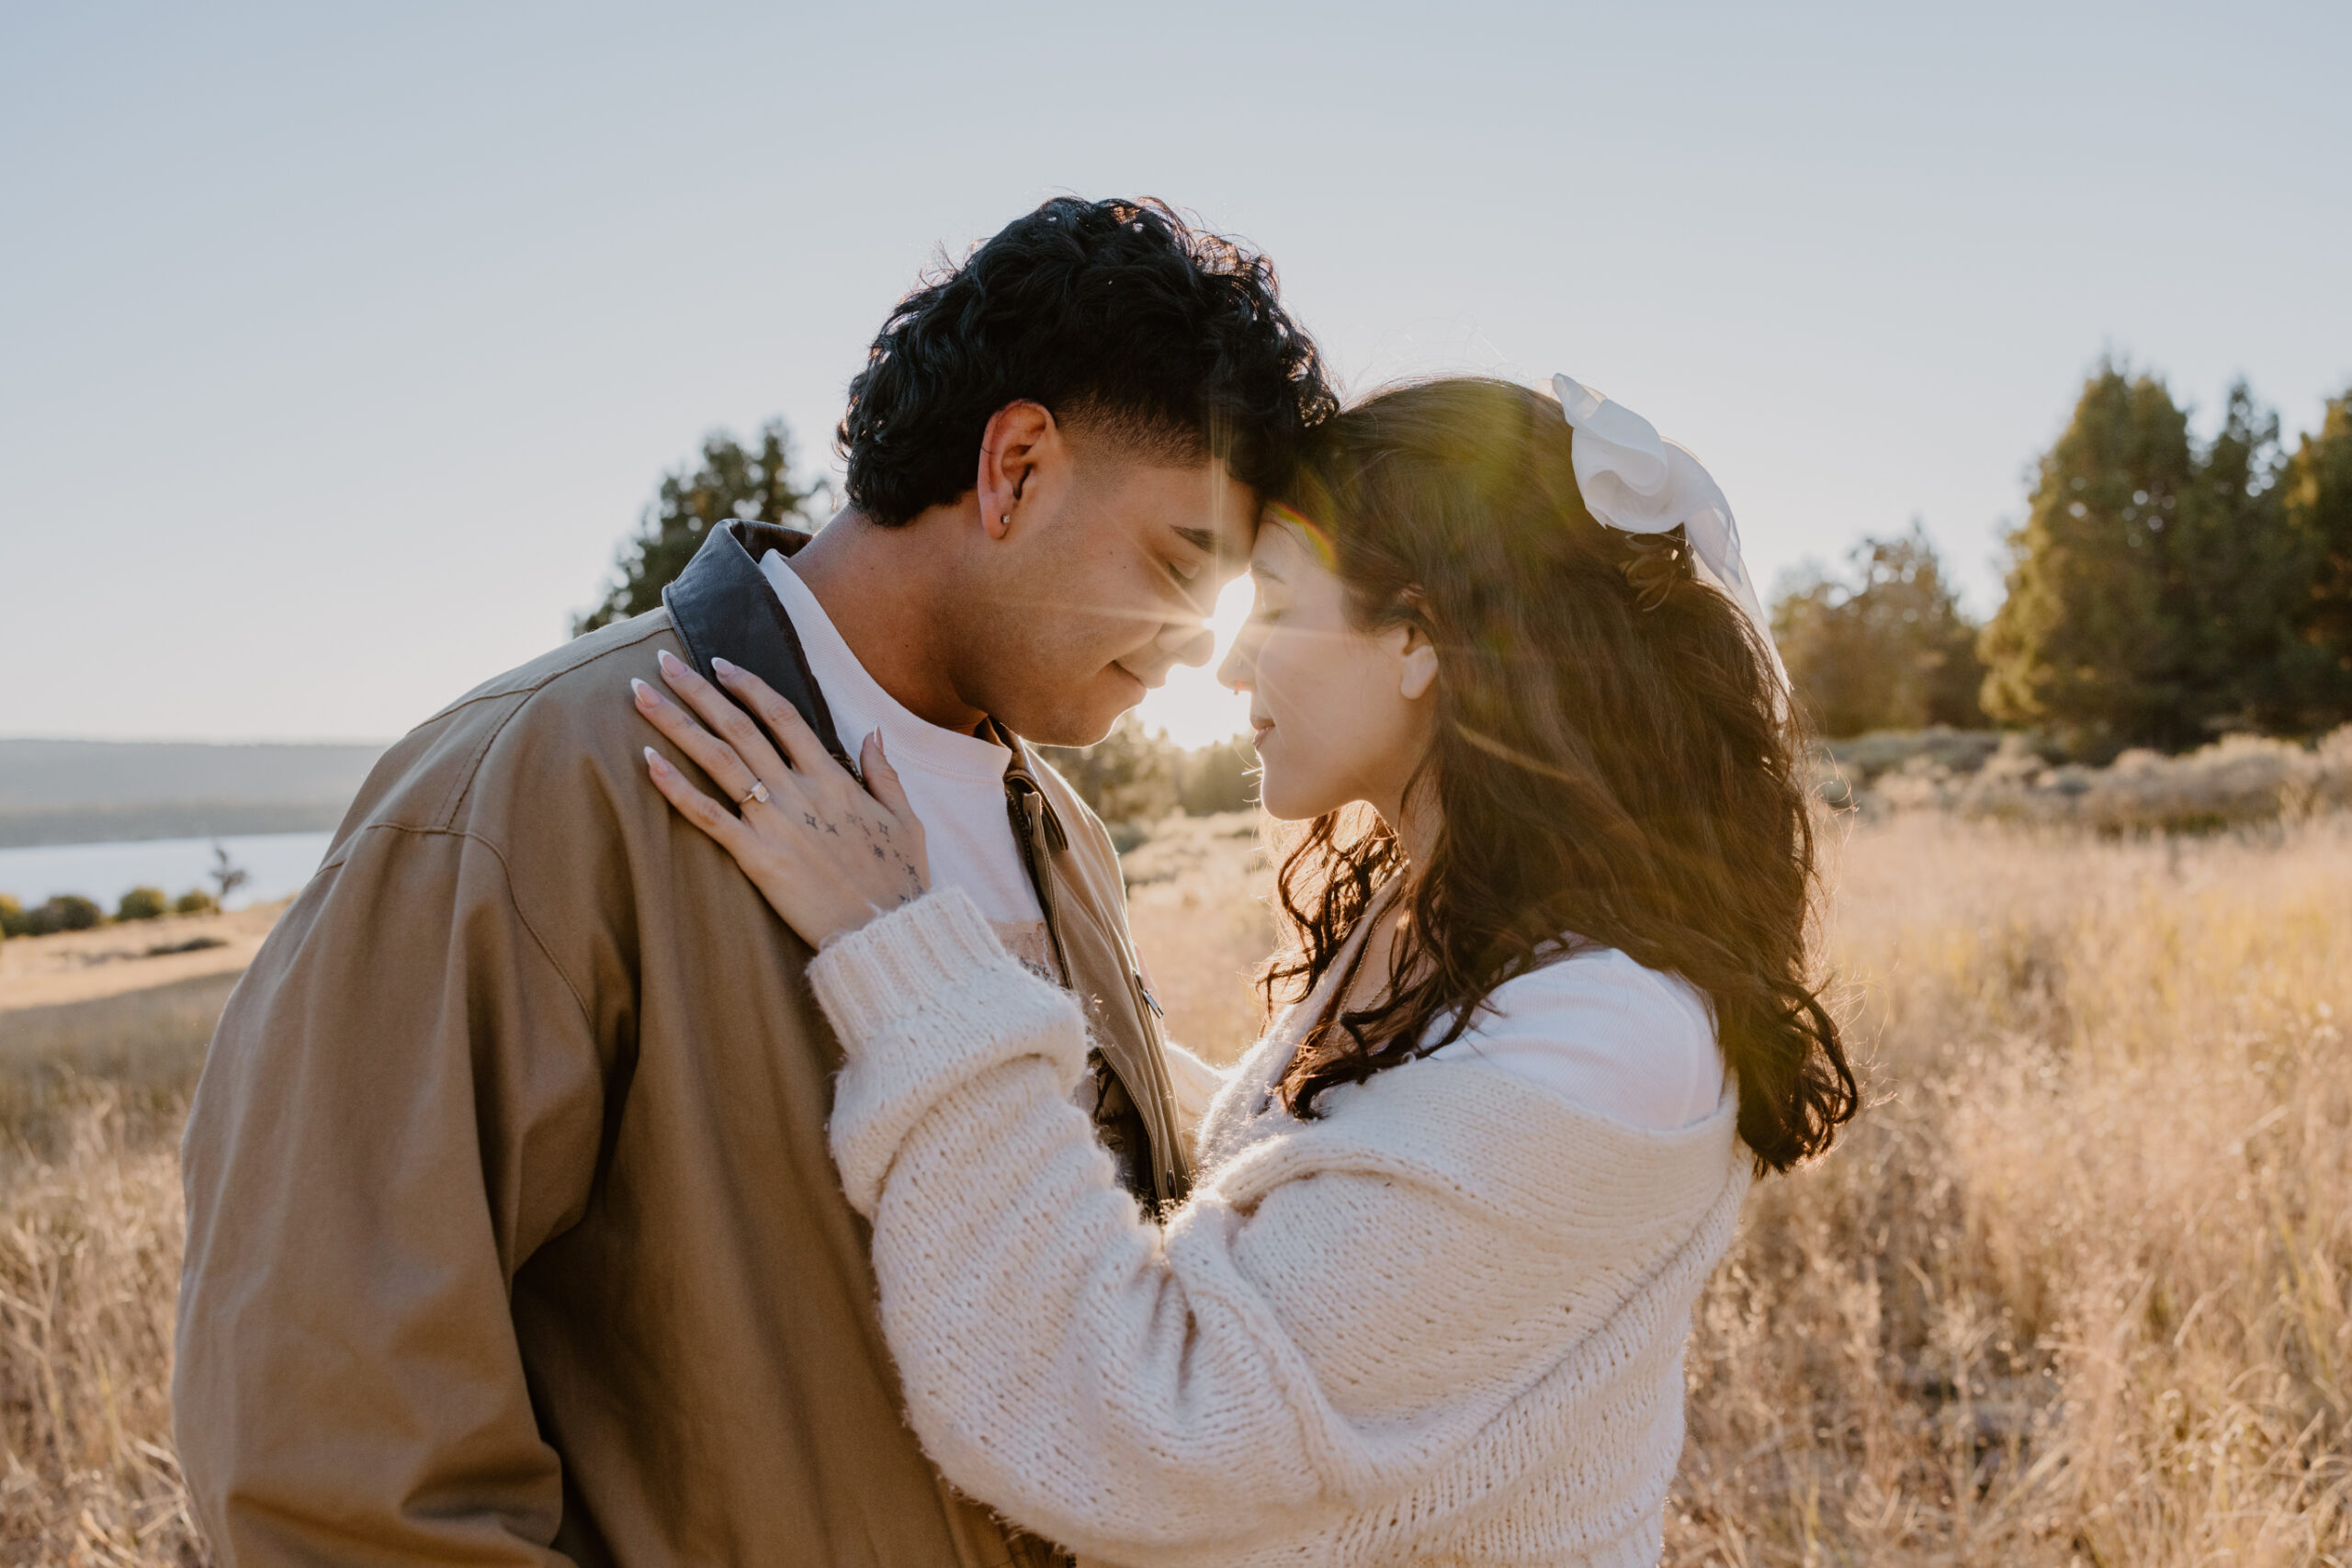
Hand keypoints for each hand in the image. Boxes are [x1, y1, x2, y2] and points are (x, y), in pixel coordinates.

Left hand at [633, 648, 929, 948]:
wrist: (889, 931)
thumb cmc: (900, 880)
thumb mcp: (905, 818)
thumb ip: (884, 772)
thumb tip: (872, 732)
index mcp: (833, 779)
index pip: (783, 716)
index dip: (748, 686)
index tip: (719, 663)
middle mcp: (799, 791)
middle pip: (739, 727)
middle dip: (697, 690)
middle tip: (661, 660)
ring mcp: (776, 823)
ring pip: (717, 760)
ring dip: (675, 724)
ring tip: (639, 694)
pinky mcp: (758, 858)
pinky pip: (709, 817)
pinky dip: (676, 788)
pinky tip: (646, 762)